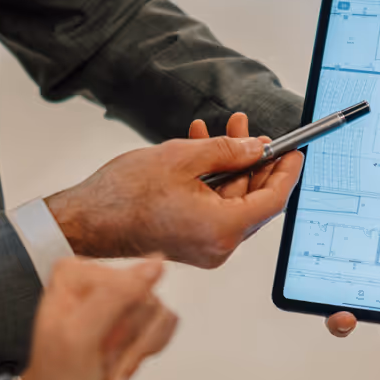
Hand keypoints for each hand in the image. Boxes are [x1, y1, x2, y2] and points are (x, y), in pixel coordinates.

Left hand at [4, 257, 177, 379]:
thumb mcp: (79, 336)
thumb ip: (116, 295)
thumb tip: (157, 263)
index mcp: (75, 273)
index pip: (129, 282)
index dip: (120, 323)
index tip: (97, 348)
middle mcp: (98, 279)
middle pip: (148, 298)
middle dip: (129, 340)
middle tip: (100, 360)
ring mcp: (120, 299)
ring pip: (160, 313)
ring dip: (136, 351)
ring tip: (108, 366)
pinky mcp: (137, 319)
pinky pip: (166, 324)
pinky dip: (146, 352)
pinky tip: (121, 364)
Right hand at [45, 119, 302, 268]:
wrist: (86, 221)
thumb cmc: (123, 196)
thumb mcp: (183, 158)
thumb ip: (227, 150)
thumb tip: (255, 148)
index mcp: (222, 228)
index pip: (273, 199)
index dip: (287, 171)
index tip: (294, 151)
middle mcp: (219, 245)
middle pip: (254, 201)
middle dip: (254, 161)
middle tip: (249, 130)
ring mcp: (204, 248)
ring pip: (232, 202)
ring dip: (230, 167)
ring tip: (220, 132)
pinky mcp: (190, 244)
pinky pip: (214, 210)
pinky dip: (212, 183)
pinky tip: (201, 152)